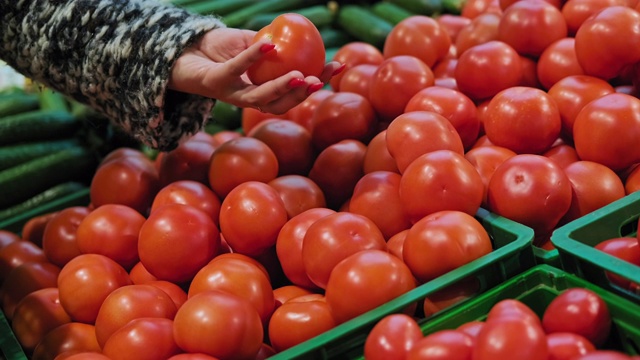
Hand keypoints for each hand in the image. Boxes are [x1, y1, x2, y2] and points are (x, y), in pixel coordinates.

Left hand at [168, 27, 342, 113]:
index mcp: (263, 91)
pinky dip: (253, 57)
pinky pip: (237, 70)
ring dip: (282, 88)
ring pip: (261, 99)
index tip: (338, 67)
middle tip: (319, 81)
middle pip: (281, 104)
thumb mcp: (252, 44)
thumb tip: (304, 34)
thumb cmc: (220, 50)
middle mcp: (249, 99)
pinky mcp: (215, 83)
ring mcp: (232, 94)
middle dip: (302, 95)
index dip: (318, 83)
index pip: (295, 92)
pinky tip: (268, 45)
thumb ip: (274, 44)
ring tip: (300, 75)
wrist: (184, 52)